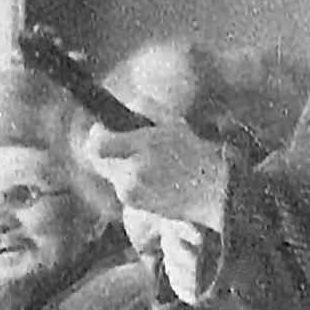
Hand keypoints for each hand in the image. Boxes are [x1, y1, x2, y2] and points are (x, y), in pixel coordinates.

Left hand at [87, 122, 229, 232]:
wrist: (212, 190)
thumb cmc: (196, 153)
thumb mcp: (173, 124)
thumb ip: (146, 114)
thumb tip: (127, 105)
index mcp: (142, 149)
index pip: (98, 146)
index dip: (96, 135)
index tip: (101, 128)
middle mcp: (132, 173)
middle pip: (99, 160)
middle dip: (107, 150)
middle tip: (122, 143)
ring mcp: (132, 192)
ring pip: (111, 173)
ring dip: (118, 165)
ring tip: (144, 161)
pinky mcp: (134, 204)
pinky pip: (121, 187)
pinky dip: (127, 179)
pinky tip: (148, 175)